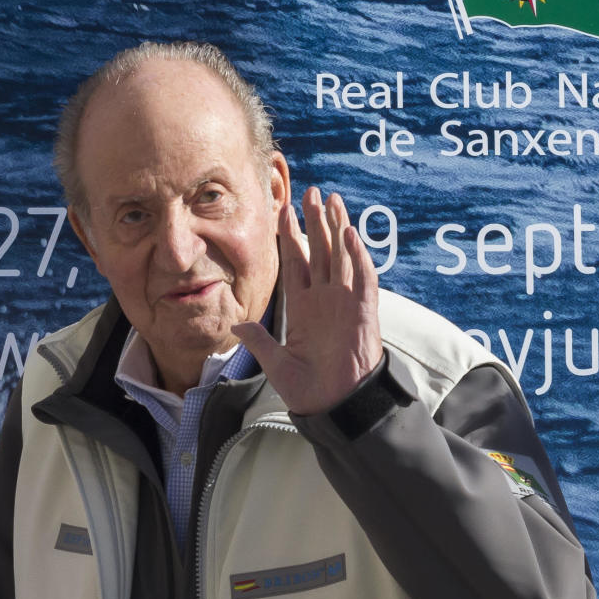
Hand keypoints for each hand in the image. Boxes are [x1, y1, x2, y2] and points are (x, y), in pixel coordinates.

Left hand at [233, 188, 382, 414]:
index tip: (283, 211)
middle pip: (320, 251)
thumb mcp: (276, 363)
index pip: (296, 263)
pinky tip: (348, 234)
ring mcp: (346, 302)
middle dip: (315, 221)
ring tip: (332, 199)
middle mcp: (325, 299)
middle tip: (311, 191)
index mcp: (304, 307)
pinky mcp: (363, 311)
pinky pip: (362, 278)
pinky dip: (357, 256)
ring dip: (338, 228)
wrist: (335, 406)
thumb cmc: (308, 389)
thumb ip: (259, 341)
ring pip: (342, 256)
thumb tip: (234, 326)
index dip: (290, 237)